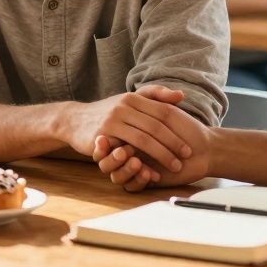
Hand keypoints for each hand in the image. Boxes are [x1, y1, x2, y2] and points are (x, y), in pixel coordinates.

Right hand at [60, 86, 194, 174]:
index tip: (191, 143)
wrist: (74, 121)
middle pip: (156, 126)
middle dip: (173, 142)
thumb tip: (181, 95)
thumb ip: (154, 96)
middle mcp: (124, 106)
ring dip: (162, 154)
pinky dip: (141, 161)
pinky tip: (150, 170)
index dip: (177, 128)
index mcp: (133, 98)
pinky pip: (127, 150)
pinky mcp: (103, 134)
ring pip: (144, 138)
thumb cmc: (107, 113)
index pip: (162, 112)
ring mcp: (113, 119)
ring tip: (175, 166)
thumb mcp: (129, 100)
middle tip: (188, 155)